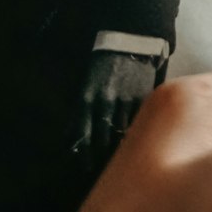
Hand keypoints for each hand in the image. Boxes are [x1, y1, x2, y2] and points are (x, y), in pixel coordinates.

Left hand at [73, 51, 157, 171]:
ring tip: (118, 157)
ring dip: (117, 147)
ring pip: (120, 134)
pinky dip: (133, 134)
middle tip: (101, 166)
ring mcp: (124, 100)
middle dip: (100, 155)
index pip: (82, 134)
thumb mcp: (86, 86)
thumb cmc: (103, 68)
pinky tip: (134, 140)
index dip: (83, 155)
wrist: (129, 43)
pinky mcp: (142, 99)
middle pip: (101, 139)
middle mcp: (105, 101)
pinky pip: (137, 124)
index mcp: (86, 98)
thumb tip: (69, 140)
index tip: (85, 168)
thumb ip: (80, 113)